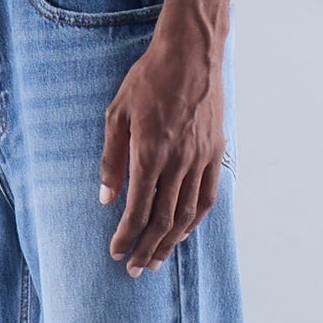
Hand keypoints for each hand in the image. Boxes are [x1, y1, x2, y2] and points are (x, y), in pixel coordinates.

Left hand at [99, 28, 223, 275]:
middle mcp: (178, 161)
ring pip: (187, 213)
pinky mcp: (215, 152)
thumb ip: (112, 159)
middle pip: (163, 218)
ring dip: (171, 242)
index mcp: (150, 152)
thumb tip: (107, 197)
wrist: (191, 54)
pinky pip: (207, 196)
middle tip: (134, 269)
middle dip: (146, 248)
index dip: (126, 235)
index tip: (116, 252)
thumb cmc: (149, 79)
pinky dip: (196, 220)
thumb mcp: (117, 114)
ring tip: (157, 261)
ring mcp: (200, 158)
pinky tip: (184, 233)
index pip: (138, 208)